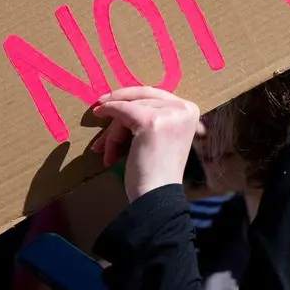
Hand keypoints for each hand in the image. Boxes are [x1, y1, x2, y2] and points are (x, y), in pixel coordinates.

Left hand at [89, 86, 202, 201]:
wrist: (156, 195)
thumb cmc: (156, 171)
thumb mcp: (161, 135)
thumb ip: (153, 114)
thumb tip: (121, 98)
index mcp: (190, 110)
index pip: (155, 94)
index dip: (131, 96)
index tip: (110, 100)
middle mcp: (183, 108)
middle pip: (142, 99)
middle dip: (118, 109)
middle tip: (98, 112)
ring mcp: (169, 114)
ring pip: (130, 107)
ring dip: (113, 130)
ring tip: (105, 150)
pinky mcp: (152, 121)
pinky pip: (122, 110)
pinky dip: (108, 117)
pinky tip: (100, 130)